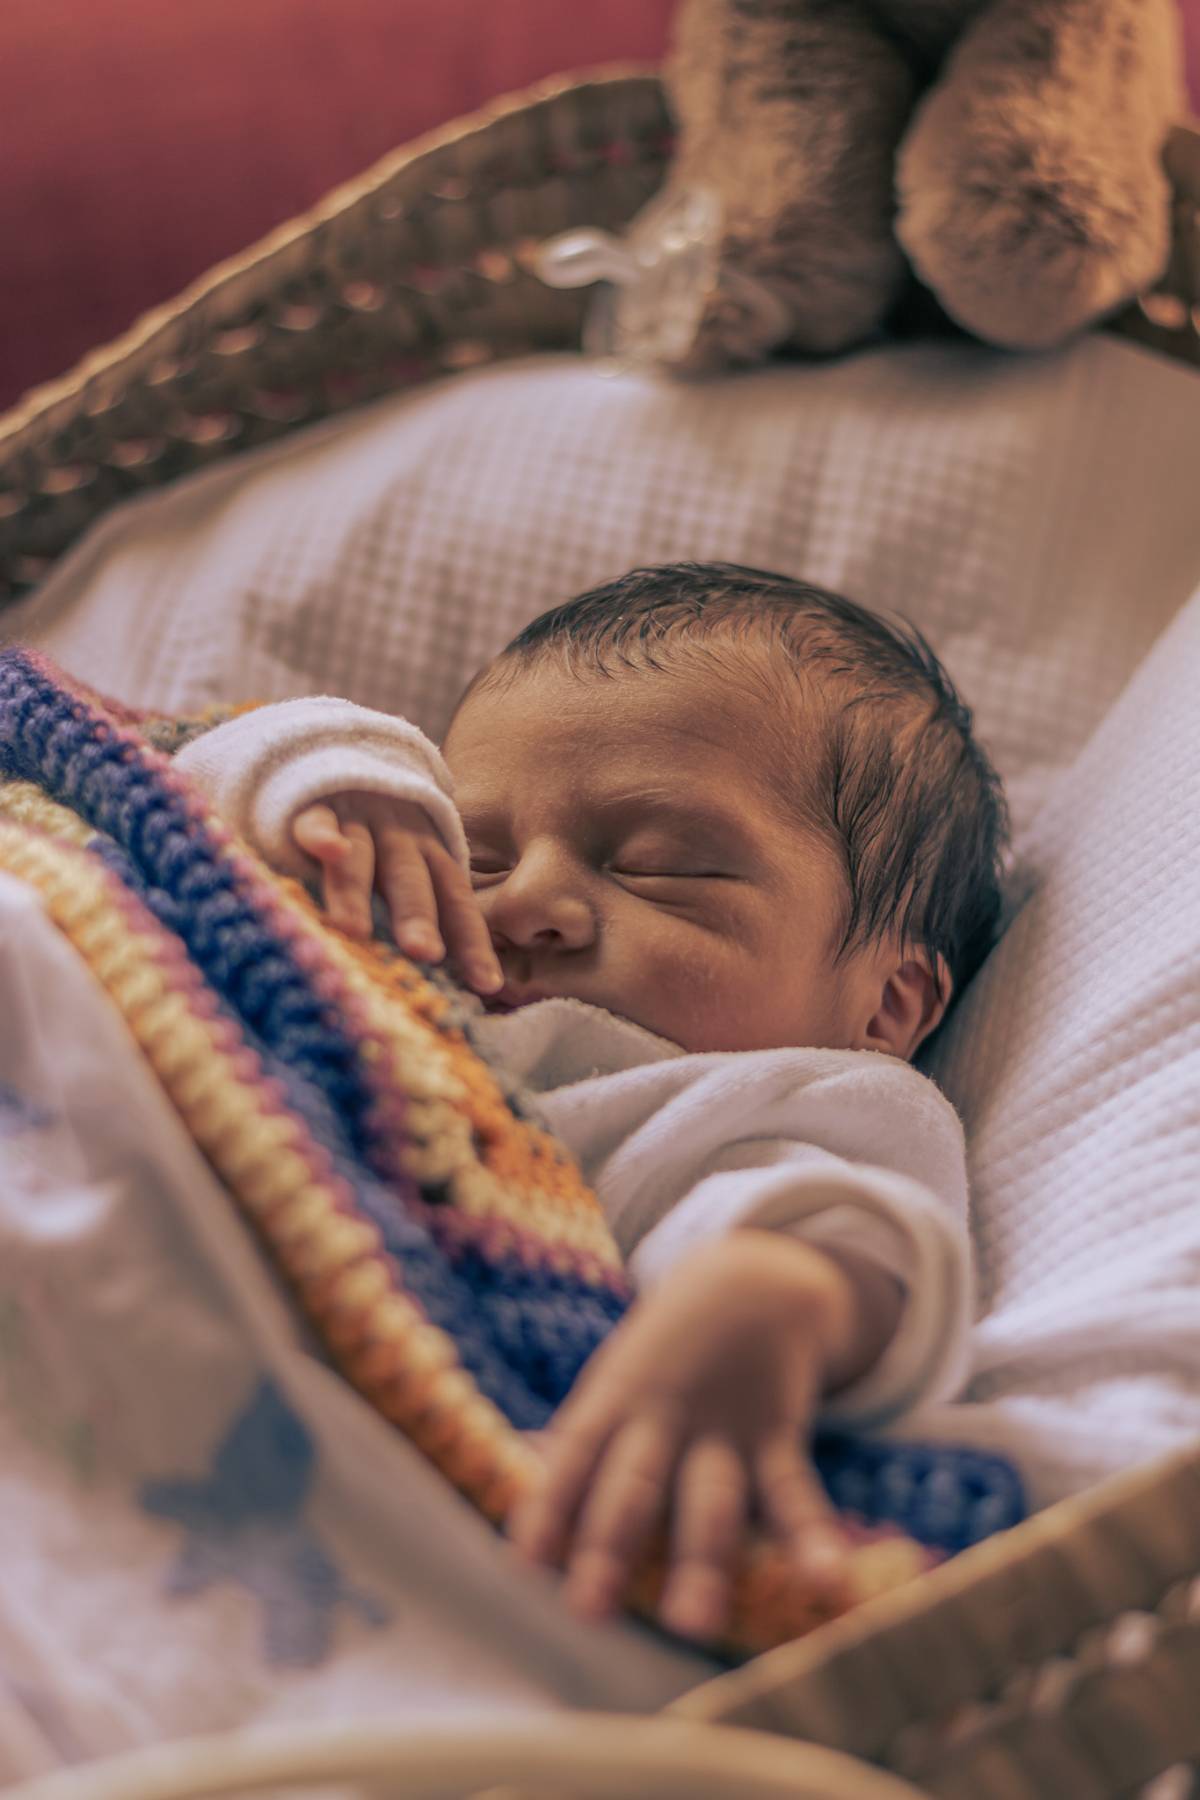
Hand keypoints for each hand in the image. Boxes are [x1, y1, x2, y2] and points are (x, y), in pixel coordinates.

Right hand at [292, 792, 501, 994]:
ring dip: (358, 891)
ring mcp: (357, 819)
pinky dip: (321, 834)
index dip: (472, 942)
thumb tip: (461, 990)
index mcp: (429, 857)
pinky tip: (327, 849)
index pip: (456, 901)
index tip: (488, 986)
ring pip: (360, 856)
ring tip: (354, 929)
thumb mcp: (413, 868)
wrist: (347, 758)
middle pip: (411, 880)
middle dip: (417, 917)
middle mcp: (399, 839)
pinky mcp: (314, 804)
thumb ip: (430, 914)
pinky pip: (316, 820)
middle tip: (424, 953)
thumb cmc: (383, 839)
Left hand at [507, 1231, 895, 1641]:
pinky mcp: (777, 1434)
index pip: (574, 1455)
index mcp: (615, 1401)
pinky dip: (812, 1537)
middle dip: (611, 1546)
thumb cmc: (663, 1355)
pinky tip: (826, 1581)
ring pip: (710, 1501)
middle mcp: (664, 1417)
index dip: (549, 1505)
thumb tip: (524, 1523)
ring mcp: (723, 1428)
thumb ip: (582, 1448)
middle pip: (634, 1485)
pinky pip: (794, 1491)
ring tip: (693, 1624)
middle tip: (590, 1609)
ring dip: (702, 1562)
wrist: (751, 1281)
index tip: (526, 1560)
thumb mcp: (615, 1380)